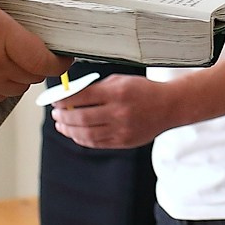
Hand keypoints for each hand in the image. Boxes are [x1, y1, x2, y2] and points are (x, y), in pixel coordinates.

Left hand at [51, 73, 178, 149]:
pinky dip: (82, 139)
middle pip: (81, 118)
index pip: (82, 97)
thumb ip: (97, 88)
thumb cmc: (143, 91)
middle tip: (55, 114)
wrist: (169, 106)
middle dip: (63, 116)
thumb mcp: (121, 81)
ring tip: (61, 125)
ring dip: (69, 130)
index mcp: (117, 92)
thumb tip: (71, 96)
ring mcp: (122, 129)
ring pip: (86, 134)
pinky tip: (75, 134)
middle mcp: (119, 112)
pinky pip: (97, 143)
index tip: (55, 100)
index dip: (63, 100)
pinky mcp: (124, 142)